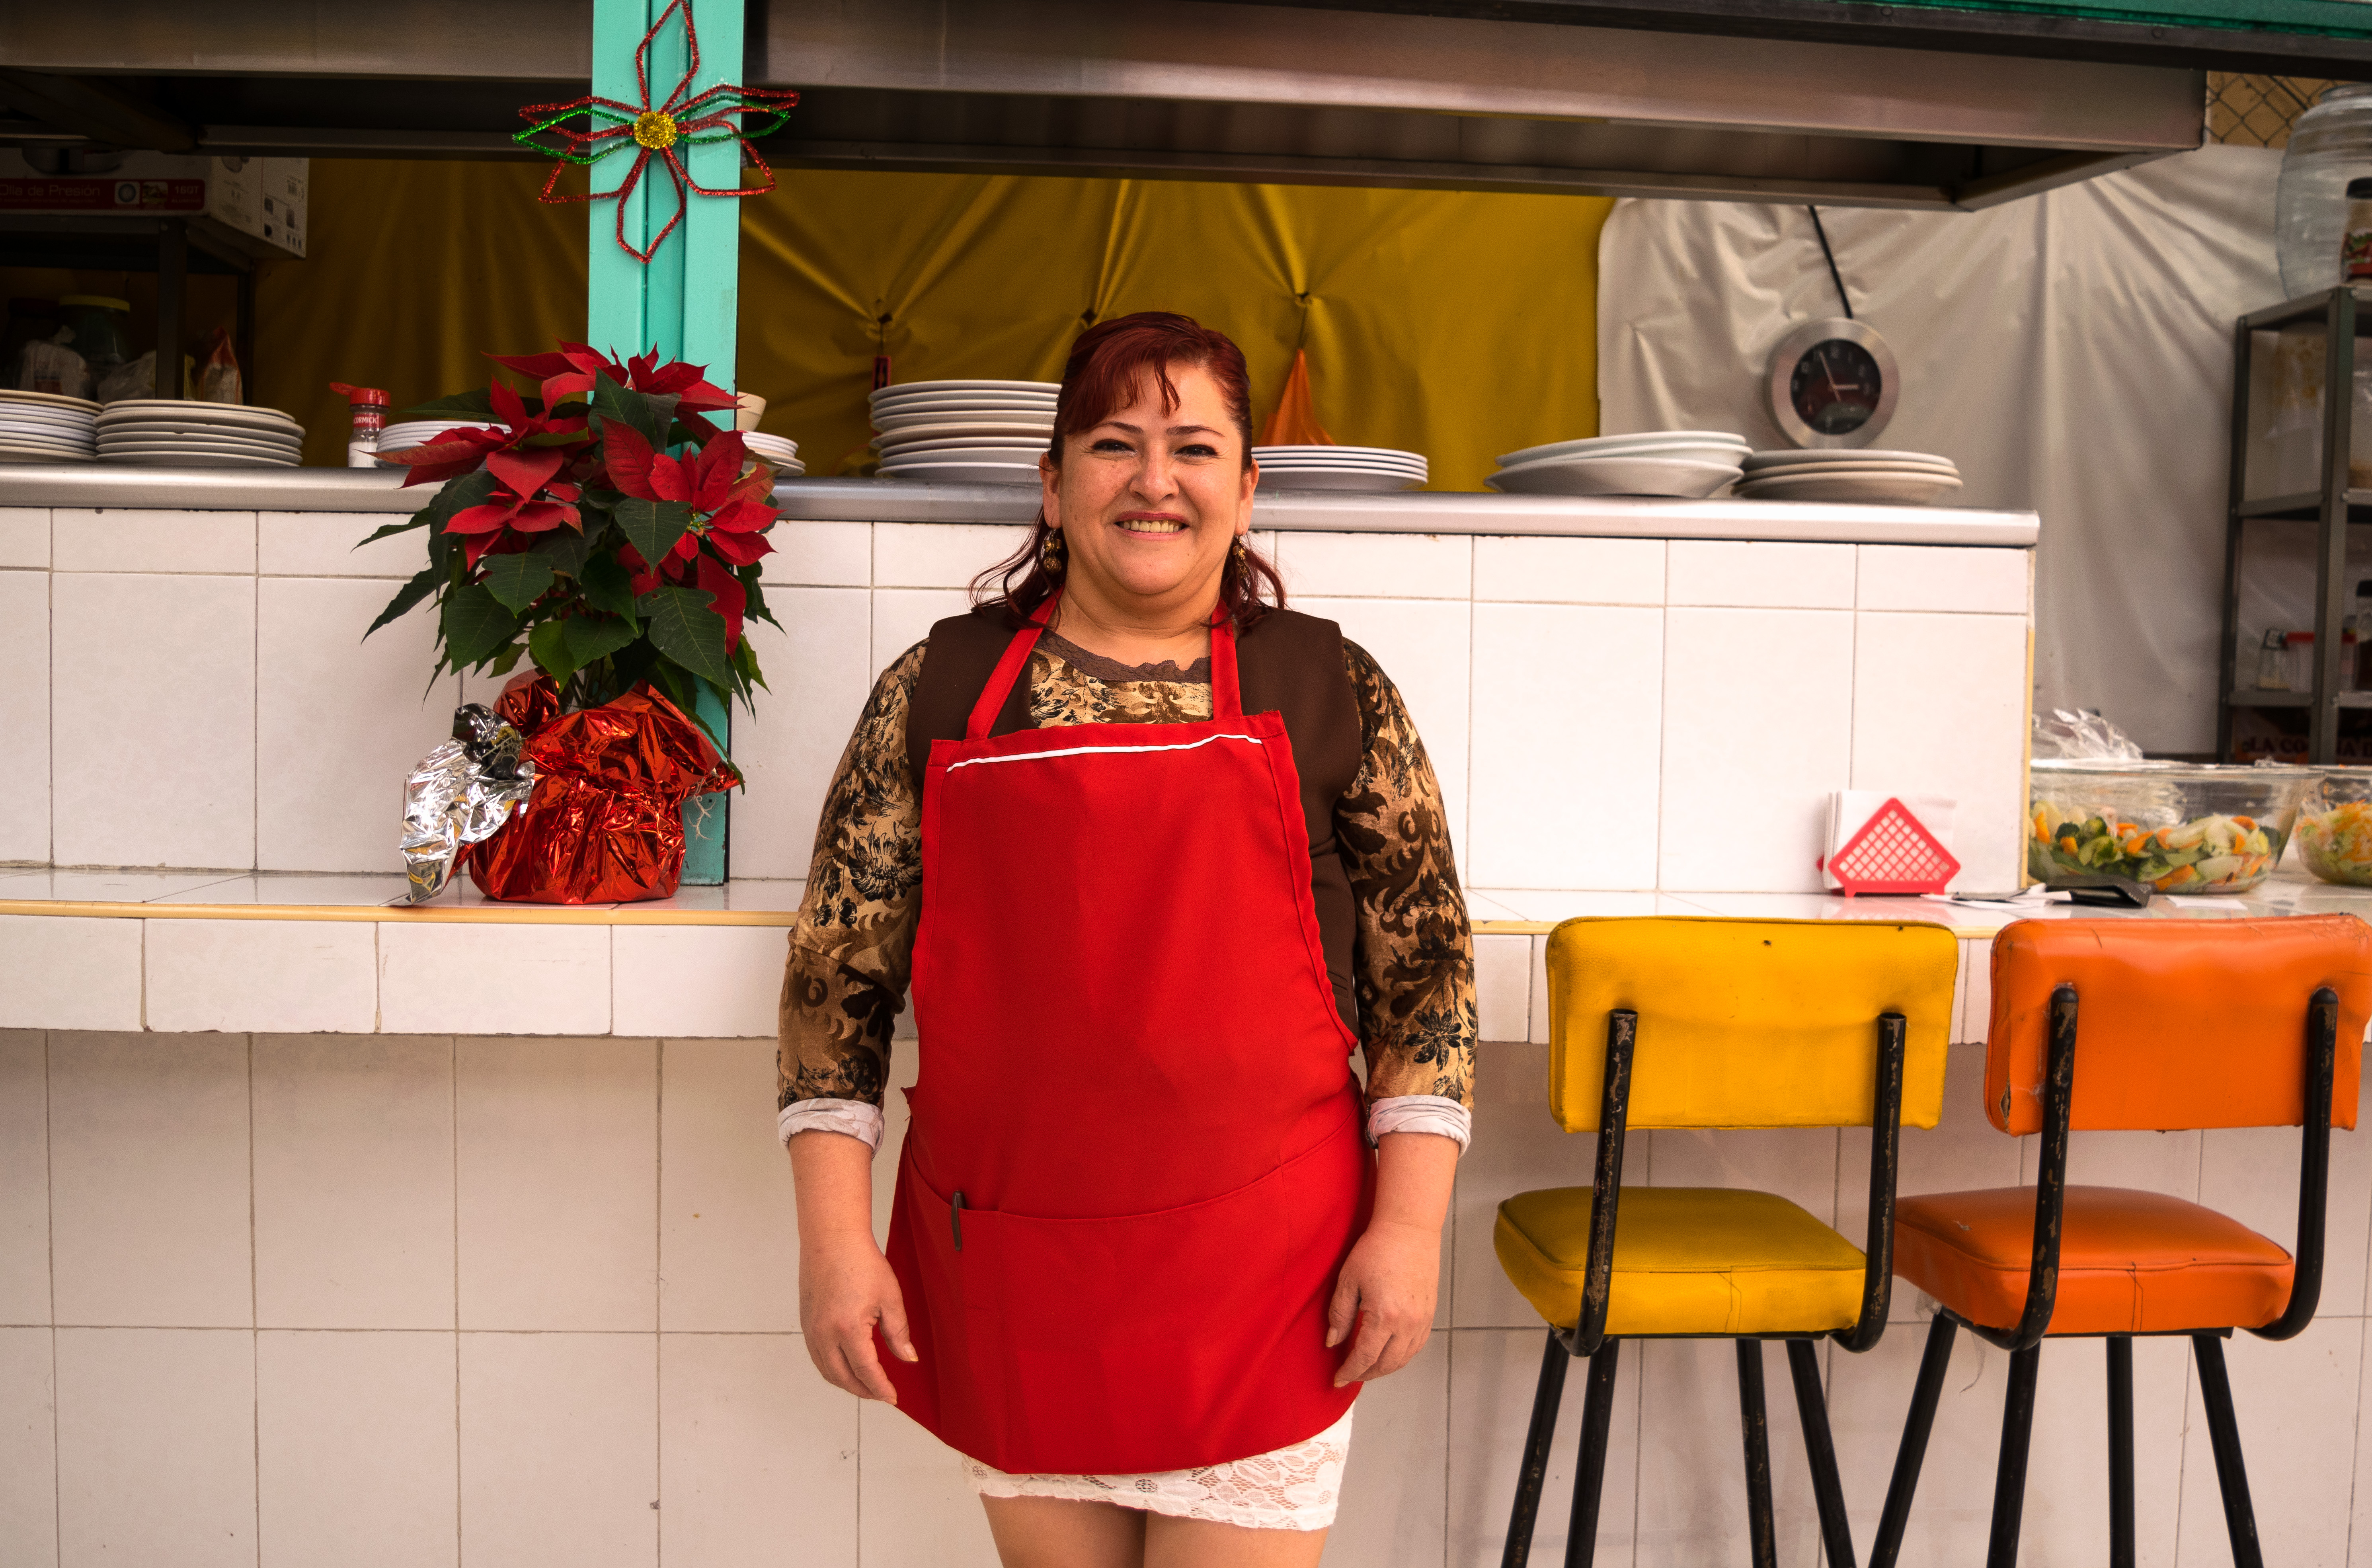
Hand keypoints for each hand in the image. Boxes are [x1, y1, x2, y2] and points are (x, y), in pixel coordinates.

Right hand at [788, 1127, 914, 1402]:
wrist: (831, 1239)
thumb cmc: (862, 1262)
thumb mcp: (890, 1297)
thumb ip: (899, 1333)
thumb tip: (908, 1359)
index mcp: (848, 1329)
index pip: (867, 1372)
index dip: (881, 1388)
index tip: (893, 1398)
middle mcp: (824, 1335)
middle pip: (843, 1378)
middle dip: (864, 1391)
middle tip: (882, 1394)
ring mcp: (811, 1330)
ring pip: (827, 1371)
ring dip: (846, 1383)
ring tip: (866, 1385)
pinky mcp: (806, 1323)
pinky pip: (817, 1357)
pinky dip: (832, 1369)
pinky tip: (846, 1367)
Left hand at [1325, 1217, 1440, 1384]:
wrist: (1409, 1230)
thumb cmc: (1375, 1250)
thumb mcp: (1348, 1280)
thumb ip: (1339, 1314)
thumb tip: (1333, 1342)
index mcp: (1384, 1316)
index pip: (1365, 1357)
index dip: (1350, 1371)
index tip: (1338, 1379)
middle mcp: (1407, 1324)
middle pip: (1386, 1364)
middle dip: (1366, 1374)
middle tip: (1350, 1374)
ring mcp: (1423, 1320)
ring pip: (1404, 1358)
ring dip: (1385, 1368)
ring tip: (1367, 1367)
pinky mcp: (1430, 1313)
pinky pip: (1417, 1346)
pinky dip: (1402, 1356)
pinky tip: (1389, 1353)